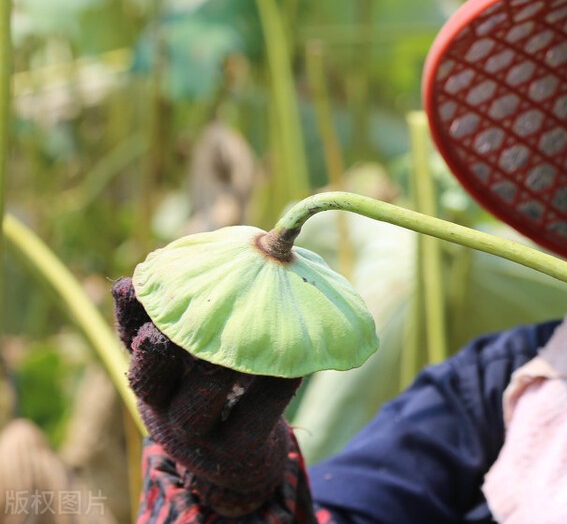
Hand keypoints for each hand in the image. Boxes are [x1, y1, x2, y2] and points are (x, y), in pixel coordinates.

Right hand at [113, 277, 301, 515]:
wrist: (241, 456)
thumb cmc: (220, 384)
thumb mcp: (199, 352)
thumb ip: (199, 313)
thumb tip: (215, 255)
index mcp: (154, 374)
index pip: (129, 342)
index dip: (129, 315)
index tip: (131, 284)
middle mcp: (164, 406)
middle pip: (147, 380)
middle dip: (158, 348)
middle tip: (170, 323)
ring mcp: (198, 434)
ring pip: (197, 404)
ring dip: (215, 368)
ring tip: (235, 341)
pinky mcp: (235, 451)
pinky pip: (253, 418)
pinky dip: (273, 388)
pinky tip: (292, 365)